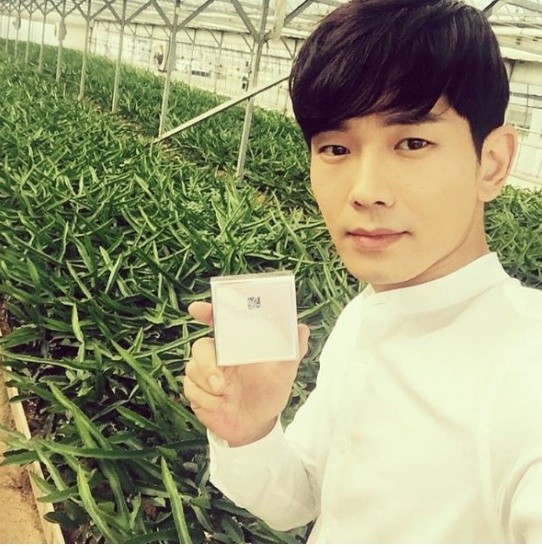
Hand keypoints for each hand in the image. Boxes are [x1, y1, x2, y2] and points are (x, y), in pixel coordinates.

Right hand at [183, 301, 309, 446]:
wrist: (254, 426)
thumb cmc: (270, 392)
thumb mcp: (284, 372)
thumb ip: (292, 350)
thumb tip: (302, 329)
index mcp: (237, 343)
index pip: (219, 321)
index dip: (207, 311)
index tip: (197, 309)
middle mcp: (218, 353)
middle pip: (200, 346)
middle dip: (207, 364)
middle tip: (221, 383)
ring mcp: (204, 370)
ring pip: (193, 368)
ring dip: (209, 388)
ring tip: (227, 397)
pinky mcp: (195, 388)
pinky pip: (189, 387)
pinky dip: (205, 400)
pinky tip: (220, 405)